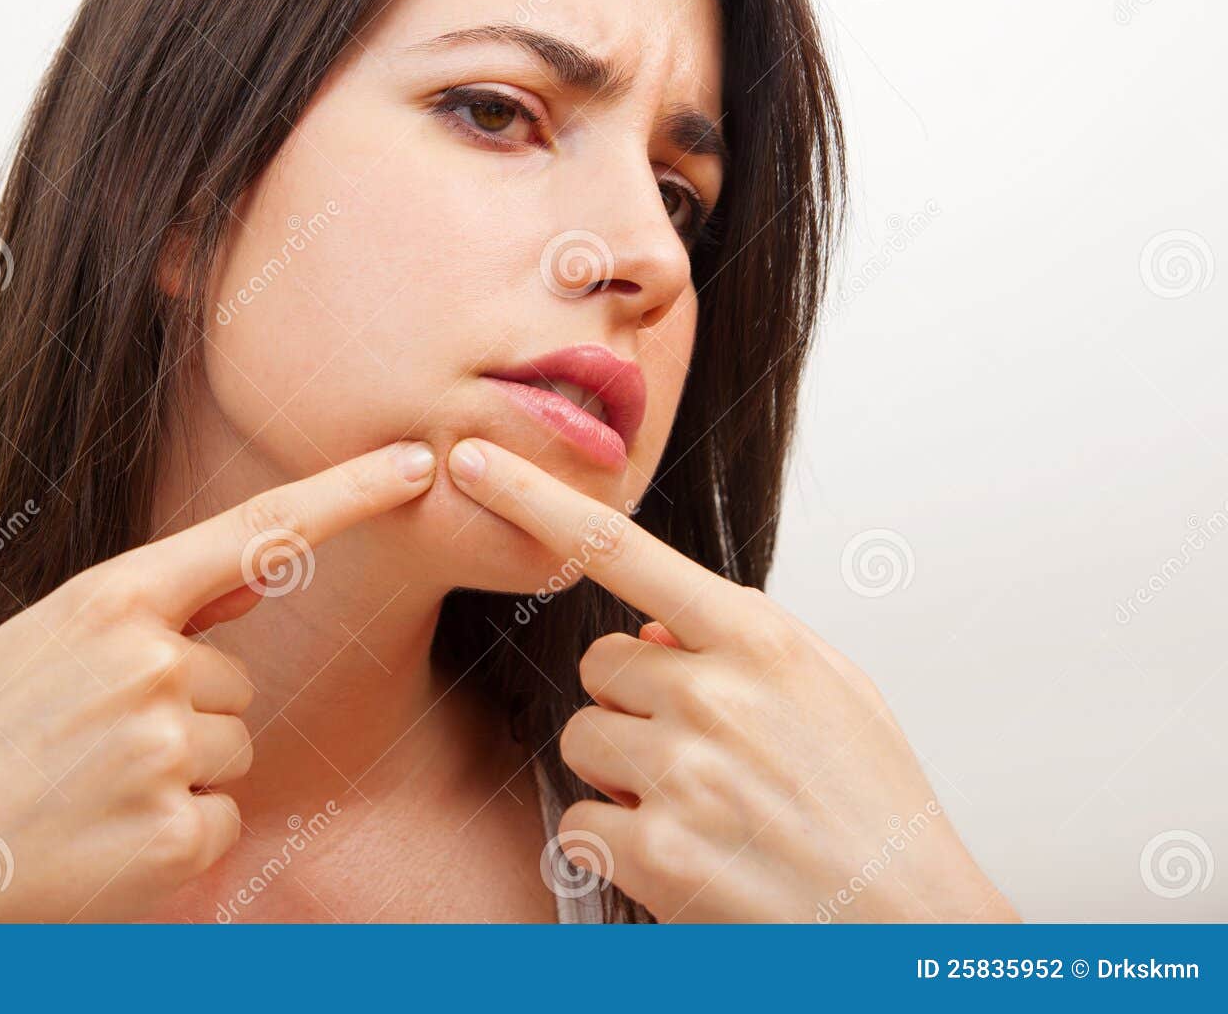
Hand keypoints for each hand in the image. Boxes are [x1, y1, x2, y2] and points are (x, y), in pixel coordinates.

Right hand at [0, 440, 437, 921]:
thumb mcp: (41, 647)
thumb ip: (149, 611)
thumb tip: (252, 576)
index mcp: (109, 601)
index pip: (255, 533)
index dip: (345, 494)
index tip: (413, 464)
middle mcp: (148, 664)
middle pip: (237, 682)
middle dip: (184, 716)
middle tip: (89, 752)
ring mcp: (163, 749)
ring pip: (233, 749)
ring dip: (180, 777)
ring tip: (88, 795)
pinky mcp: (175, 833)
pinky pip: (222, 819)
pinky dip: (176, 838)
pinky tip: (104, 844)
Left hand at [446, 438, 1015, 923]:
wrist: (910, 924)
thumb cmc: (870, 805)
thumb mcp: (832, 690)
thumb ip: (740, 639)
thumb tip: (647, 626)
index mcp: (761, 640)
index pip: (622, 548)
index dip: (535, 500)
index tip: (475, 461)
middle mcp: (716, 694)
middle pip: (597, 666)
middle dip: (631, 705)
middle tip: (702, 753)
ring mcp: (684, 773)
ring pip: (584, 741)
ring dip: (623, 776)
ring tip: (705, 809)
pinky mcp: (658, 852)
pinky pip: (581, 824)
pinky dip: (617, 846)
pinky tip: (686, 859)